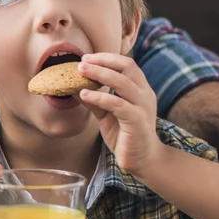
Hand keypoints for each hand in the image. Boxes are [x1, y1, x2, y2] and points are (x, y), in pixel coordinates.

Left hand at [77, 53, 158, 175]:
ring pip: (122, 82)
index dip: (107, 58)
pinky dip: (100, 97)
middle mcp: (145, 94)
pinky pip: (118, 104)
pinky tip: (85, 95)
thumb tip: (74, 88)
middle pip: (127, 67)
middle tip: (82, 62)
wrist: (142, 160)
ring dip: (100, 74)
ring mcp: (143, 107)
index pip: (127, 64)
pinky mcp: (138, 121)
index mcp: (140, 89)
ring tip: (80, 72)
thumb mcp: (106, 115)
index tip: (86, 58)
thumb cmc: (125, 135)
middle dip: (103, 61)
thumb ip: (94, 101)